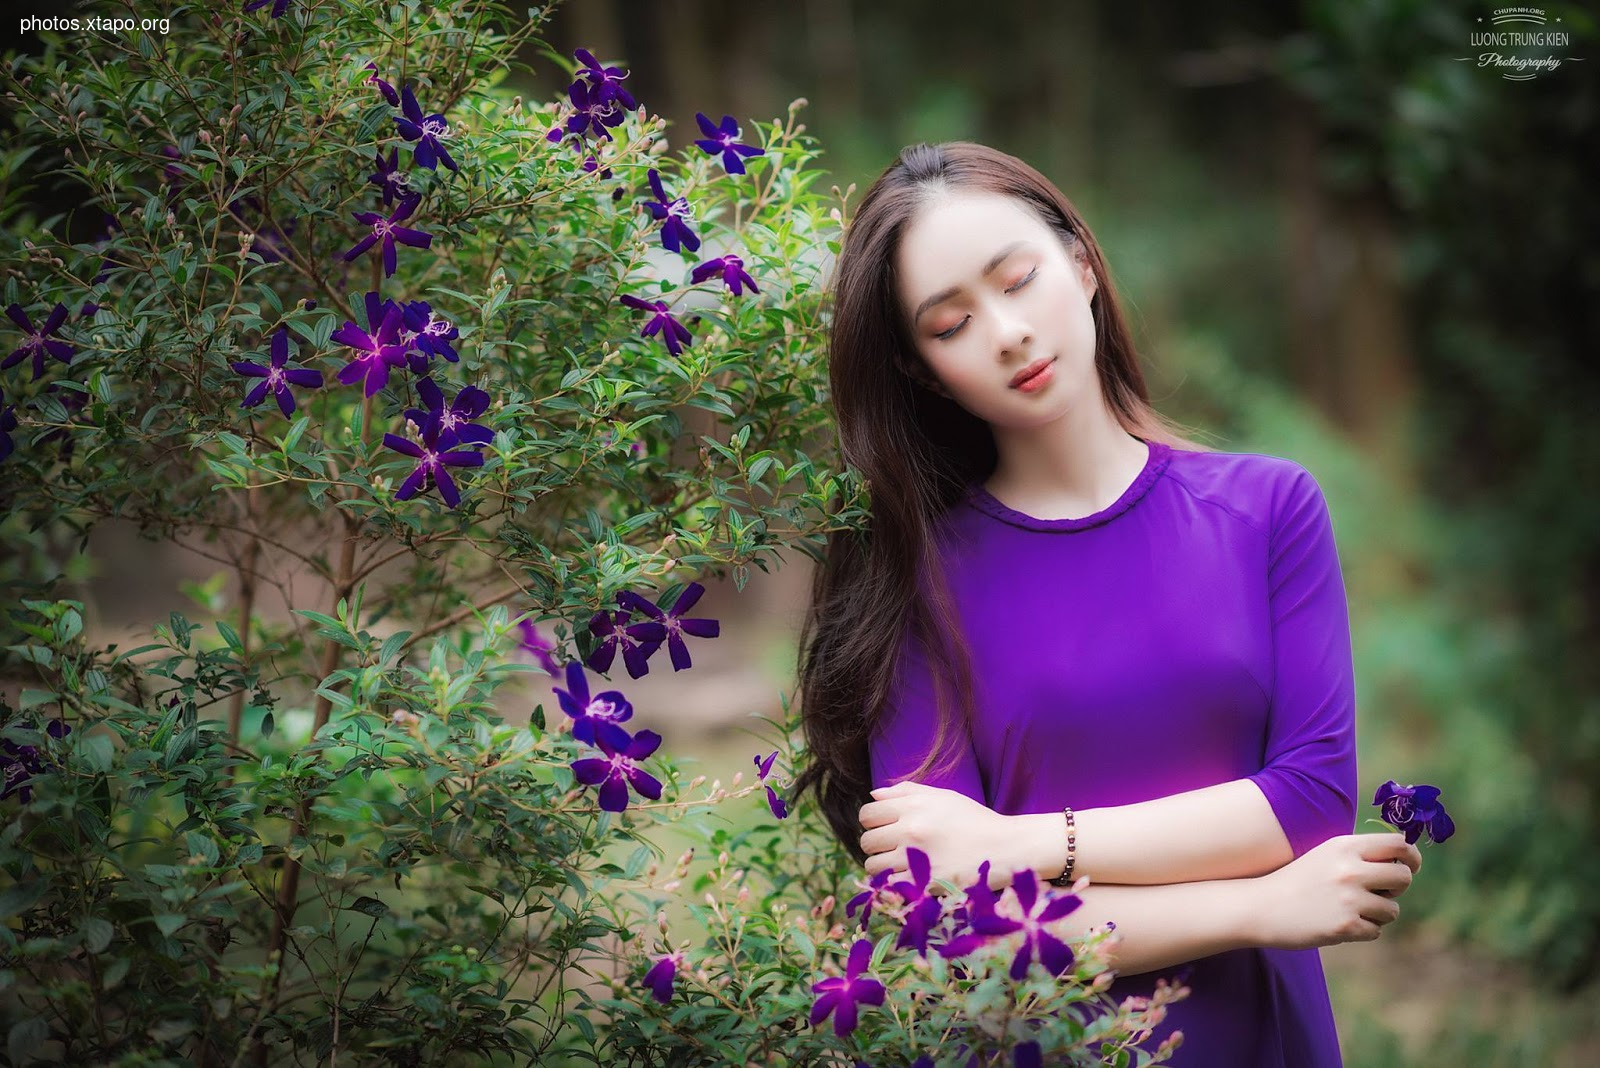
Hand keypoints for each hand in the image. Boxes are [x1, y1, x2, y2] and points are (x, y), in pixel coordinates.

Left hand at [858, 781, 1018, 894]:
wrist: (1007, 848)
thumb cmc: (975, 820)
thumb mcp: (944, 797)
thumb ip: (906, 791)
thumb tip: (874, 795)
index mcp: (914, 806)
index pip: (867, 813)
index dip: (872, 821)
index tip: (884, 827)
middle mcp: (911, 829)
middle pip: (867, 840)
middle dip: (876, 845)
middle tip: (893, 848)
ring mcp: (917, 858)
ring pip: (874, 865)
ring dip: (882, 867)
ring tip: (900, 865)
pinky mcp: (925, 883)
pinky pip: (889, 886)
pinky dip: (893, 884)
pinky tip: (909, 879)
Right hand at [1250, 833, 1420, 950]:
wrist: (1262, 906)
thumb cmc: (1299, 880)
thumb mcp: (1327, 854)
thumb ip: (1361, 854)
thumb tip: (1404, 860)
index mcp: (1345, 846)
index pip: (1398, 844)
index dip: (1412, 856)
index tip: (1410, 866)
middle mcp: (1350, 869)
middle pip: (1404, 877)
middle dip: (1397, 888)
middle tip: (1381, 892)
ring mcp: (1349, 899)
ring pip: (1392, 909)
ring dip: (1378, 913)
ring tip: (1350, 909)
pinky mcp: (1345, 925)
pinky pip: (1376, 931)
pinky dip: (1362, 930)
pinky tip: (1339, 923)